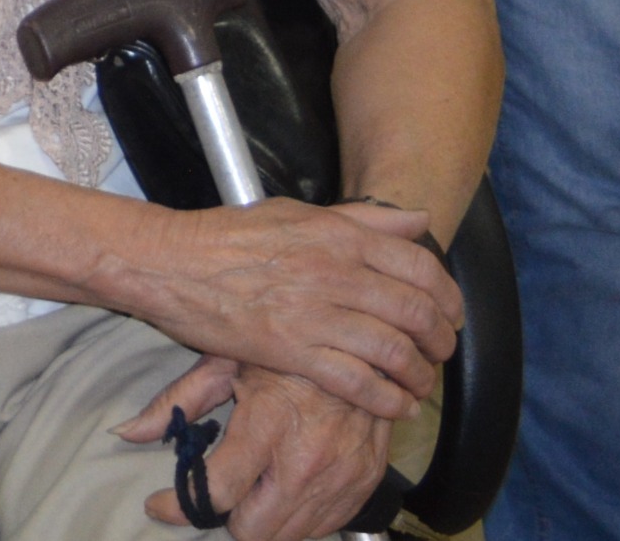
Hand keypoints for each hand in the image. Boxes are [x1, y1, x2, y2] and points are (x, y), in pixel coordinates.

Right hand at [121, 198, 458, 420]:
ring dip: (419, 375)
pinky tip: (394, 406)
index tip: (450, 316)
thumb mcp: (297, 213)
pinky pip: (357, 382)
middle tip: (439, 354)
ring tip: (419, 385)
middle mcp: (334, 273)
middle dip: (440, 342)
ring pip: (393, 351)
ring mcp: (313, 313)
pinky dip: (386, 399)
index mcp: (339, 237)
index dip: (448, 298)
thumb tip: (420, 221)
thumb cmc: (228, 236)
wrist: (169, 262)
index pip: (421, 268)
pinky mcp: (290, 350)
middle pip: (416, 313)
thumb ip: (362, 219)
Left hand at [123, 356, 401, 540]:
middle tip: (218, 492)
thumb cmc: (284, 349)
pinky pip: (323, 526)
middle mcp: (306, 460)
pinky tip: (285, 486)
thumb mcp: (225, 361)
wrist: (363, 344)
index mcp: (267, 424)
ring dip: (263, 520)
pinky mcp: (364, 484)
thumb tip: (126, 432)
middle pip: (253, 530)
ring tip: (252, 486)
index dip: (180, 505)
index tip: (160, 504)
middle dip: (227, 517)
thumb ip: (177, 401)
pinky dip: (298, 517)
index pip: (217, 492)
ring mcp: (341, 477)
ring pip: (287, 536)